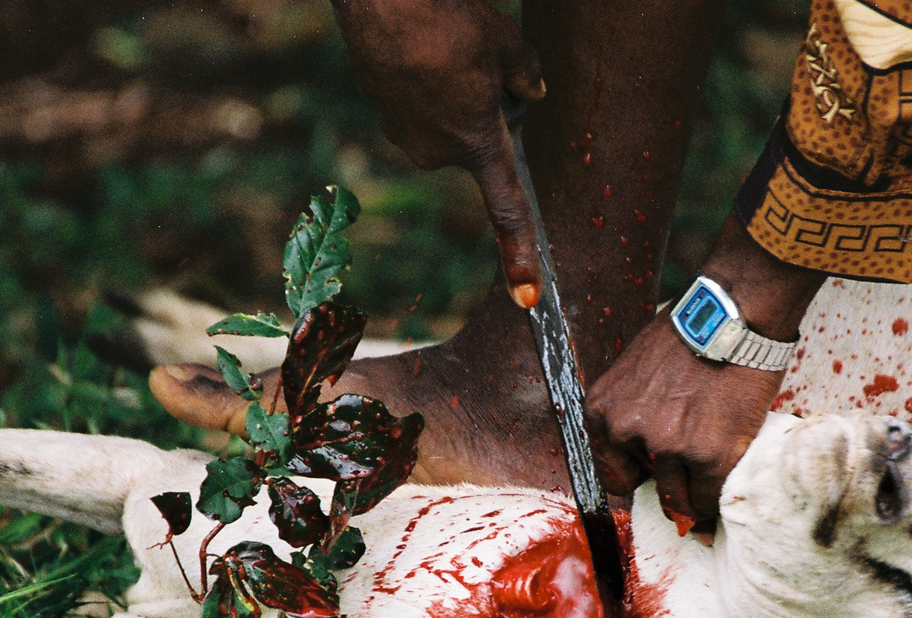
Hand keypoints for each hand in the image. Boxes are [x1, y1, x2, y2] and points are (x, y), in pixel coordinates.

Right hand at [329, 0, 546, 305]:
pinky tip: (420, 48)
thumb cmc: (447, 18)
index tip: (527, 296)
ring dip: (454, 93)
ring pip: (447, 121)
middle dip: (486, 111)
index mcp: (477, 144)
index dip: (522, 254)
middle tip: (482, 62)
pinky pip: (417, 103)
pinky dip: (424, 81)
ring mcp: (403, 133)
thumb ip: (526, 75)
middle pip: (477, 142)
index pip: (509, 209)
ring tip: (446, 48)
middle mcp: (437, 152)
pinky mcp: (380, 109)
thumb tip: (531, 90)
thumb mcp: (506, 43)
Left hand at [586, 217, 825, 529]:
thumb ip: (634, 408)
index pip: (611, 471)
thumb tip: (647, 444)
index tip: (653, 480)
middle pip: (647, 488)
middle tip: (686, 491)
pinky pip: (708, 498)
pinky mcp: (709, 457)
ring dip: (693, 500)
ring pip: (678, 500)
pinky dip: (714, 504)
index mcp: (603, 410)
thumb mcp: (636, 368)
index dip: (637, 477)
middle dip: (668, 489)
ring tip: (707, 497)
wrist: (733, 315)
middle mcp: (628, 432)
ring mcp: (668, 448)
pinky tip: (721, 498)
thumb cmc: (690, 332)